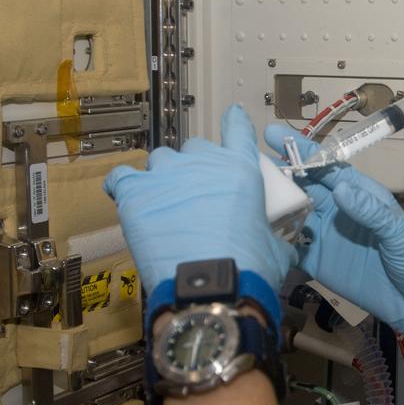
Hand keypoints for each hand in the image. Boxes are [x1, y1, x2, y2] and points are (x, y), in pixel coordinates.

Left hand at [105, 106, 296, 298]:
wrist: (209, 288)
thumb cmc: (248, 268)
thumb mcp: (276, 249)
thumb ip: (275, 235)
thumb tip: (282, 244)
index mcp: (239, 169)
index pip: (237, 128)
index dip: (235, 121)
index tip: (232, 116)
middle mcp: (201, 163)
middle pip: (195, 148)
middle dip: (197, 166)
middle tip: (198, 194)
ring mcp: (165, 175)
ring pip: (160, 160)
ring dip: (164, 176)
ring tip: (165, 204)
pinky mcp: (134, 195)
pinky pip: (122, 177)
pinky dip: (125, 186)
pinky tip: (129, 198)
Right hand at [265, 125, 403, 384]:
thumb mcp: (401, 233)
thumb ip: (371, 212)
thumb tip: (340, 188)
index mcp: (360, 195)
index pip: (325, 166)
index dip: (300, 150)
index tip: (273, 134)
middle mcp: (338, 210)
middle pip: (301, 187)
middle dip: (275, 174)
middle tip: (243, 166)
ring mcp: (325, 236)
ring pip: (291, 214)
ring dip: (269, 205)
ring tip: (240, 196)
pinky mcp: (318, 263)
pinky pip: (291, 247)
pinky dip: (273, 240)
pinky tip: (252, 234)